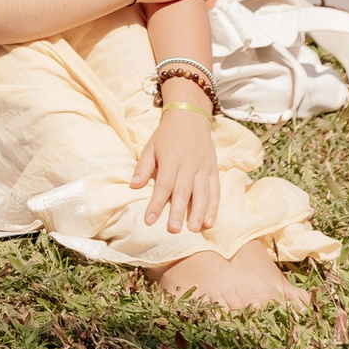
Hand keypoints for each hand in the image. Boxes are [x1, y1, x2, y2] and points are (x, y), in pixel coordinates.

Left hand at [131, 103, 221, 233]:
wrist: (191, 118)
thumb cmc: (167, 135)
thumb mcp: (150, 147)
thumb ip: (143, 167)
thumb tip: (133, 186)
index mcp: (170, 161)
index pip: (163, 186)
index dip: (156, 204)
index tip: (149, 220)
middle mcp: (189, 166)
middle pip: (183, 192)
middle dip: (178, 212)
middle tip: (173, 230)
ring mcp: (203, 169)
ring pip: (202, 194)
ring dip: (198, 213)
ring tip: (193, 229)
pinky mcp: (214, 171)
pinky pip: (215, 191)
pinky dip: (214, 207)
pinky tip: (209, 222)